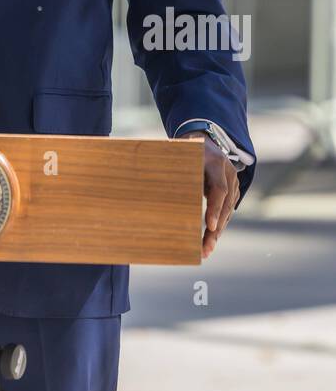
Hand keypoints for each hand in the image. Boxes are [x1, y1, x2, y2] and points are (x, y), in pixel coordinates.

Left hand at [177, 132, 239, 259]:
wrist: (204, 140)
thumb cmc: (186, 149)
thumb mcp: (181, 154)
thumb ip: (176, 170)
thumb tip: (156, 191)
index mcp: (215, 162)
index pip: (219, 189)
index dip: (215, 208)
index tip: (209, 226)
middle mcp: (228, 172)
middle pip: (225, 205)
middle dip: (215, 229)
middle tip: (205, 249)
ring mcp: (233, 181)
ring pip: (228, 211)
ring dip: (217, 232)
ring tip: (205, 250)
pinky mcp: (233, 190)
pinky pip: (227, 211)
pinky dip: (219, 225)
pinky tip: (210, 240)